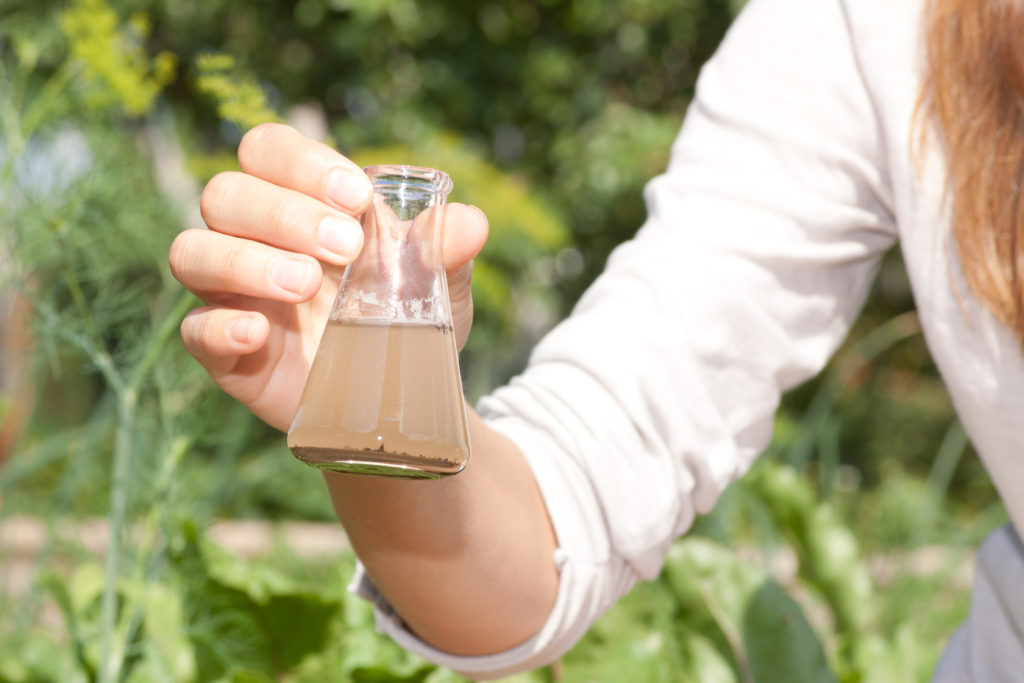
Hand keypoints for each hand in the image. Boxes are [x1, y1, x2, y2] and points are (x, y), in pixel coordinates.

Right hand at [169, 123, 487, 431]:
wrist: (404, 394)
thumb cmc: (407, 316)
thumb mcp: (438, 282)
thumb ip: (446, 249)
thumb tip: (470, 223)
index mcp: (298, 202)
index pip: (267, 149)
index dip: (301, 163)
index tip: (357, 198)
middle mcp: (253, 238)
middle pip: (225, 194)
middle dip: (283, 213)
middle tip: (346, 249)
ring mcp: (232, 294)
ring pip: (193, 253)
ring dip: (246, 261)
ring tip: (306, 285)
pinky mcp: (225, 353)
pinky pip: (194, 330)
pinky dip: (219, 326)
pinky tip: (258, 333)